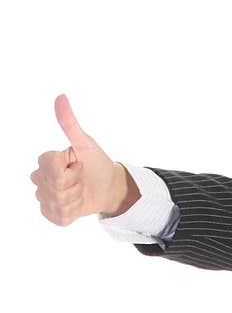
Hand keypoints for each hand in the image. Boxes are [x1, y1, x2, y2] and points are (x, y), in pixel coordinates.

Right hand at [30, 94, 126, 224]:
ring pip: (57, 201)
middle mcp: (40, 179)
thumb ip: (69, 123)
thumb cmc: (97, 163)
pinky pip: (58, 216)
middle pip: (53, 184)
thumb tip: (61, 97)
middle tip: (81, 178)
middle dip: (74, 182)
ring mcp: (46, 198)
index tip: (79, 164)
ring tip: (81, 191)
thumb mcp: (85, 143)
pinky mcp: (54, 215)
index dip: (70, 166)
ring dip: (76, 197)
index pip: (49, 164)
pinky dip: (73, 212)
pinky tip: (78, 205)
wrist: (110, 187)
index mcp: (46, 161)